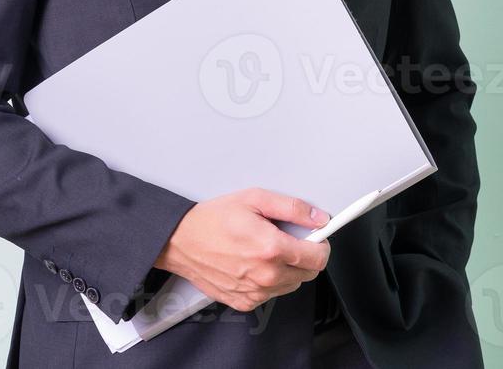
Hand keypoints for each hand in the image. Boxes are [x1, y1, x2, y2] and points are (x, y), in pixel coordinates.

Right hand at [153, 187, 330, 312]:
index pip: (317, 258)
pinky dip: (271, 281)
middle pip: (308, 274)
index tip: (318, 238)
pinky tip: (256, 264)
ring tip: (268, 250)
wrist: (180, 241)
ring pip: (291, 285)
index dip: (322, 245)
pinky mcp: (244, 302)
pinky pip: (272, 294)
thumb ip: (292, 208)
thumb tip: (318, 218)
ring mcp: (255, 292)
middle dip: (306, 256)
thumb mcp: (255, 199)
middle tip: (290, 240)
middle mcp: (265, 275)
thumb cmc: (213, 219)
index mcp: (271, 248)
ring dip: (289, 269)